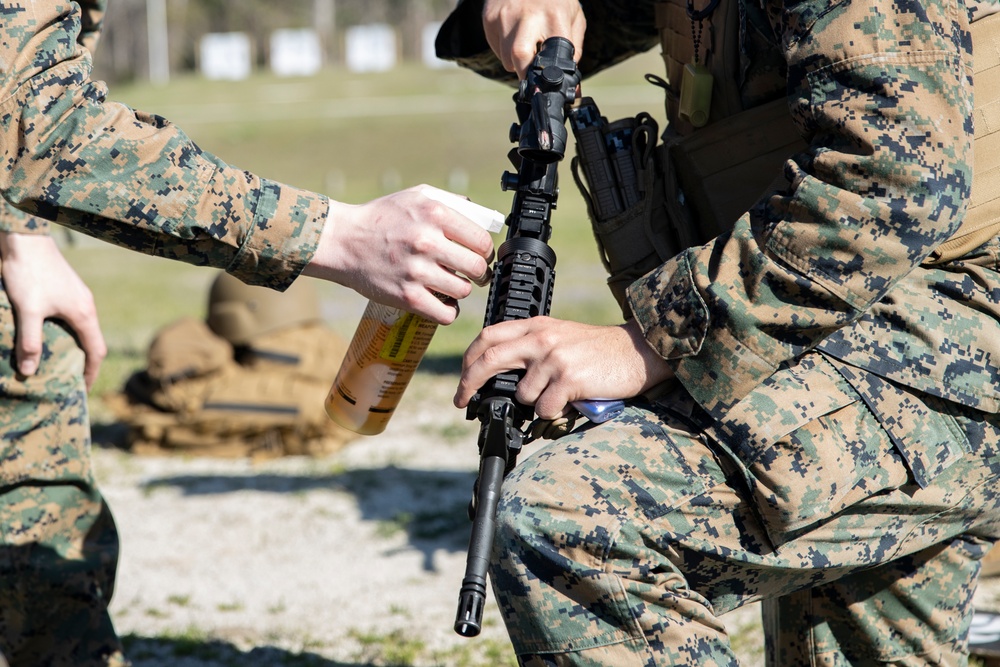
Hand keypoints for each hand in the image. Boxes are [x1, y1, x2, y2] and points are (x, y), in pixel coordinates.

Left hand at [0, 233, 105, 389]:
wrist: (25, 237)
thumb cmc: (29, 272)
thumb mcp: (27, 310)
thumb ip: (30, 341)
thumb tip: (30, 371)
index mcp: (83, 313)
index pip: (96, 351)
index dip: (90, 372)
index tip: (81, 389)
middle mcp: (86, 305)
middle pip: (92, 340)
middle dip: (83, 361)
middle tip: (68, 378)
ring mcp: (78, 295)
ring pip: (82, 327)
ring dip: (74, 345)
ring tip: (58, 359)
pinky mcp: (66, 287)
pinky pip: (73, 316)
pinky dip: (66, 331)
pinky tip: (48, 333)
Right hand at [304, 185, 495, 324]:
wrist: (343, 241)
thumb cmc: (382, 218)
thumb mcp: (416, 196)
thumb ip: (450, 203)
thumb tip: (482, 217)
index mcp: (435, 214)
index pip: (482, 241)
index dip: (486, 252)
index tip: (481, 256)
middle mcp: (427, 242)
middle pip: (478, 268)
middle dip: (480, 273)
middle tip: (473, 273)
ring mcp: (417, 271)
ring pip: (463, 291)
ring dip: (460, 290)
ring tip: (450, 284)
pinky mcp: (407, 297)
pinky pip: (446, 314)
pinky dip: (449, 311)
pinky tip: (442, 301)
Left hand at [454, 317, 673, 418]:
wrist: (638, 351)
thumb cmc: (600, 349)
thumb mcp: (561, 336)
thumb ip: (532, 347)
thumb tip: (501, 378)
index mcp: (536, 325)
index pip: (488, 337)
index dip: (468, 360)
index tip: (462, 379)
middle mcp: (542, 338)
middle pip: (490, 359)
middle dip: (468, 383)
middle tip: (461, 400)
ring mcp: (554, 358)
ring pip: (522, 394)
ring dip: (534, 403)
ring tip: (558, 396)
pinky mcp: (569, 379)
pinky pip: (545, 408)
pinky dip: (554, 413)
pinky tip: (571, 402)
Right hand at [482, 0, 585, 78]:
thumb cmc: (554, 1)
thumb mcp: (574, 18)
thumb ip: (574, 49)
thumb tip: (571, 82)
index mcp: (554, 17)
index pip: (550, 57)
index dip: (548, 75)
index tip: (548, 82)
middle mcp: (528, 16)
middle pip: (520, 58)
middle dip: (526, 73)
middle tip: (533, 72)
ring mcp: (505, 16)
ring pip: (506, 59)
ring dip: (516, 62)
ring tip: (526, 45)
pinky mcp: (490, 18)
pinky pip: (496, 49)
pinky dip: (505, 50)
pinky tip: (514, 35)